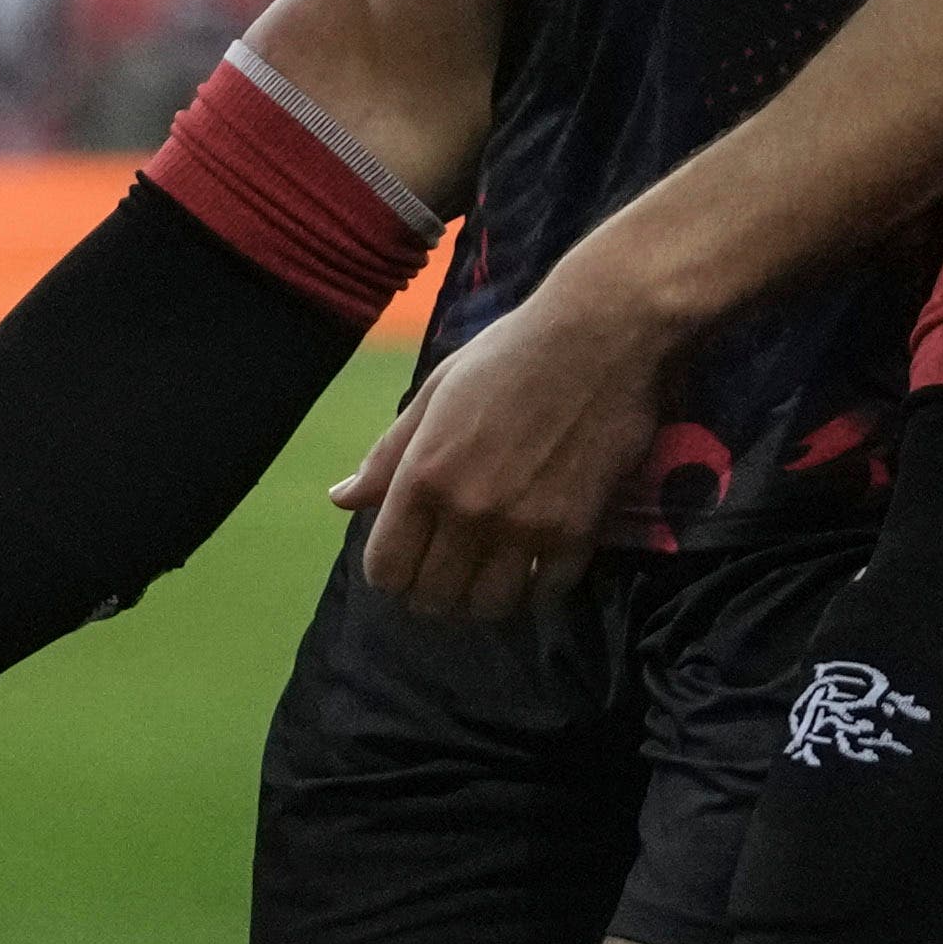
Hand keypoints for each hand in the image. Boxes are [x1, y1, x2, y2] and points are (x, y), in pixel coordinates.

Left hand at [332, 275, 672, 618]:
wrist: (601, 336)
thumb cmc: (510, 353)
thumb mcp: (436, 391)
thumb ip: (388, 453)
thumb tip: (341, 498)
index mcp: (423, 474)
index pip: (386, 569)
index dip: (391, 575)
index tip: (408, 562)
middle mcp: (467, 510)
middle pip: (433, 597)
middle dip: (432, 593)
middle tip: (449, 573)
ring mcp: (524, 526)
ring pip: (488, 607)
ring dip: (483, 599)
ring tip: (490, 576)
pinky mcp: (576, 533)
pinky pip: (545, 594)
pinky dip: (536, 589)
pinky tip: (536, 565)